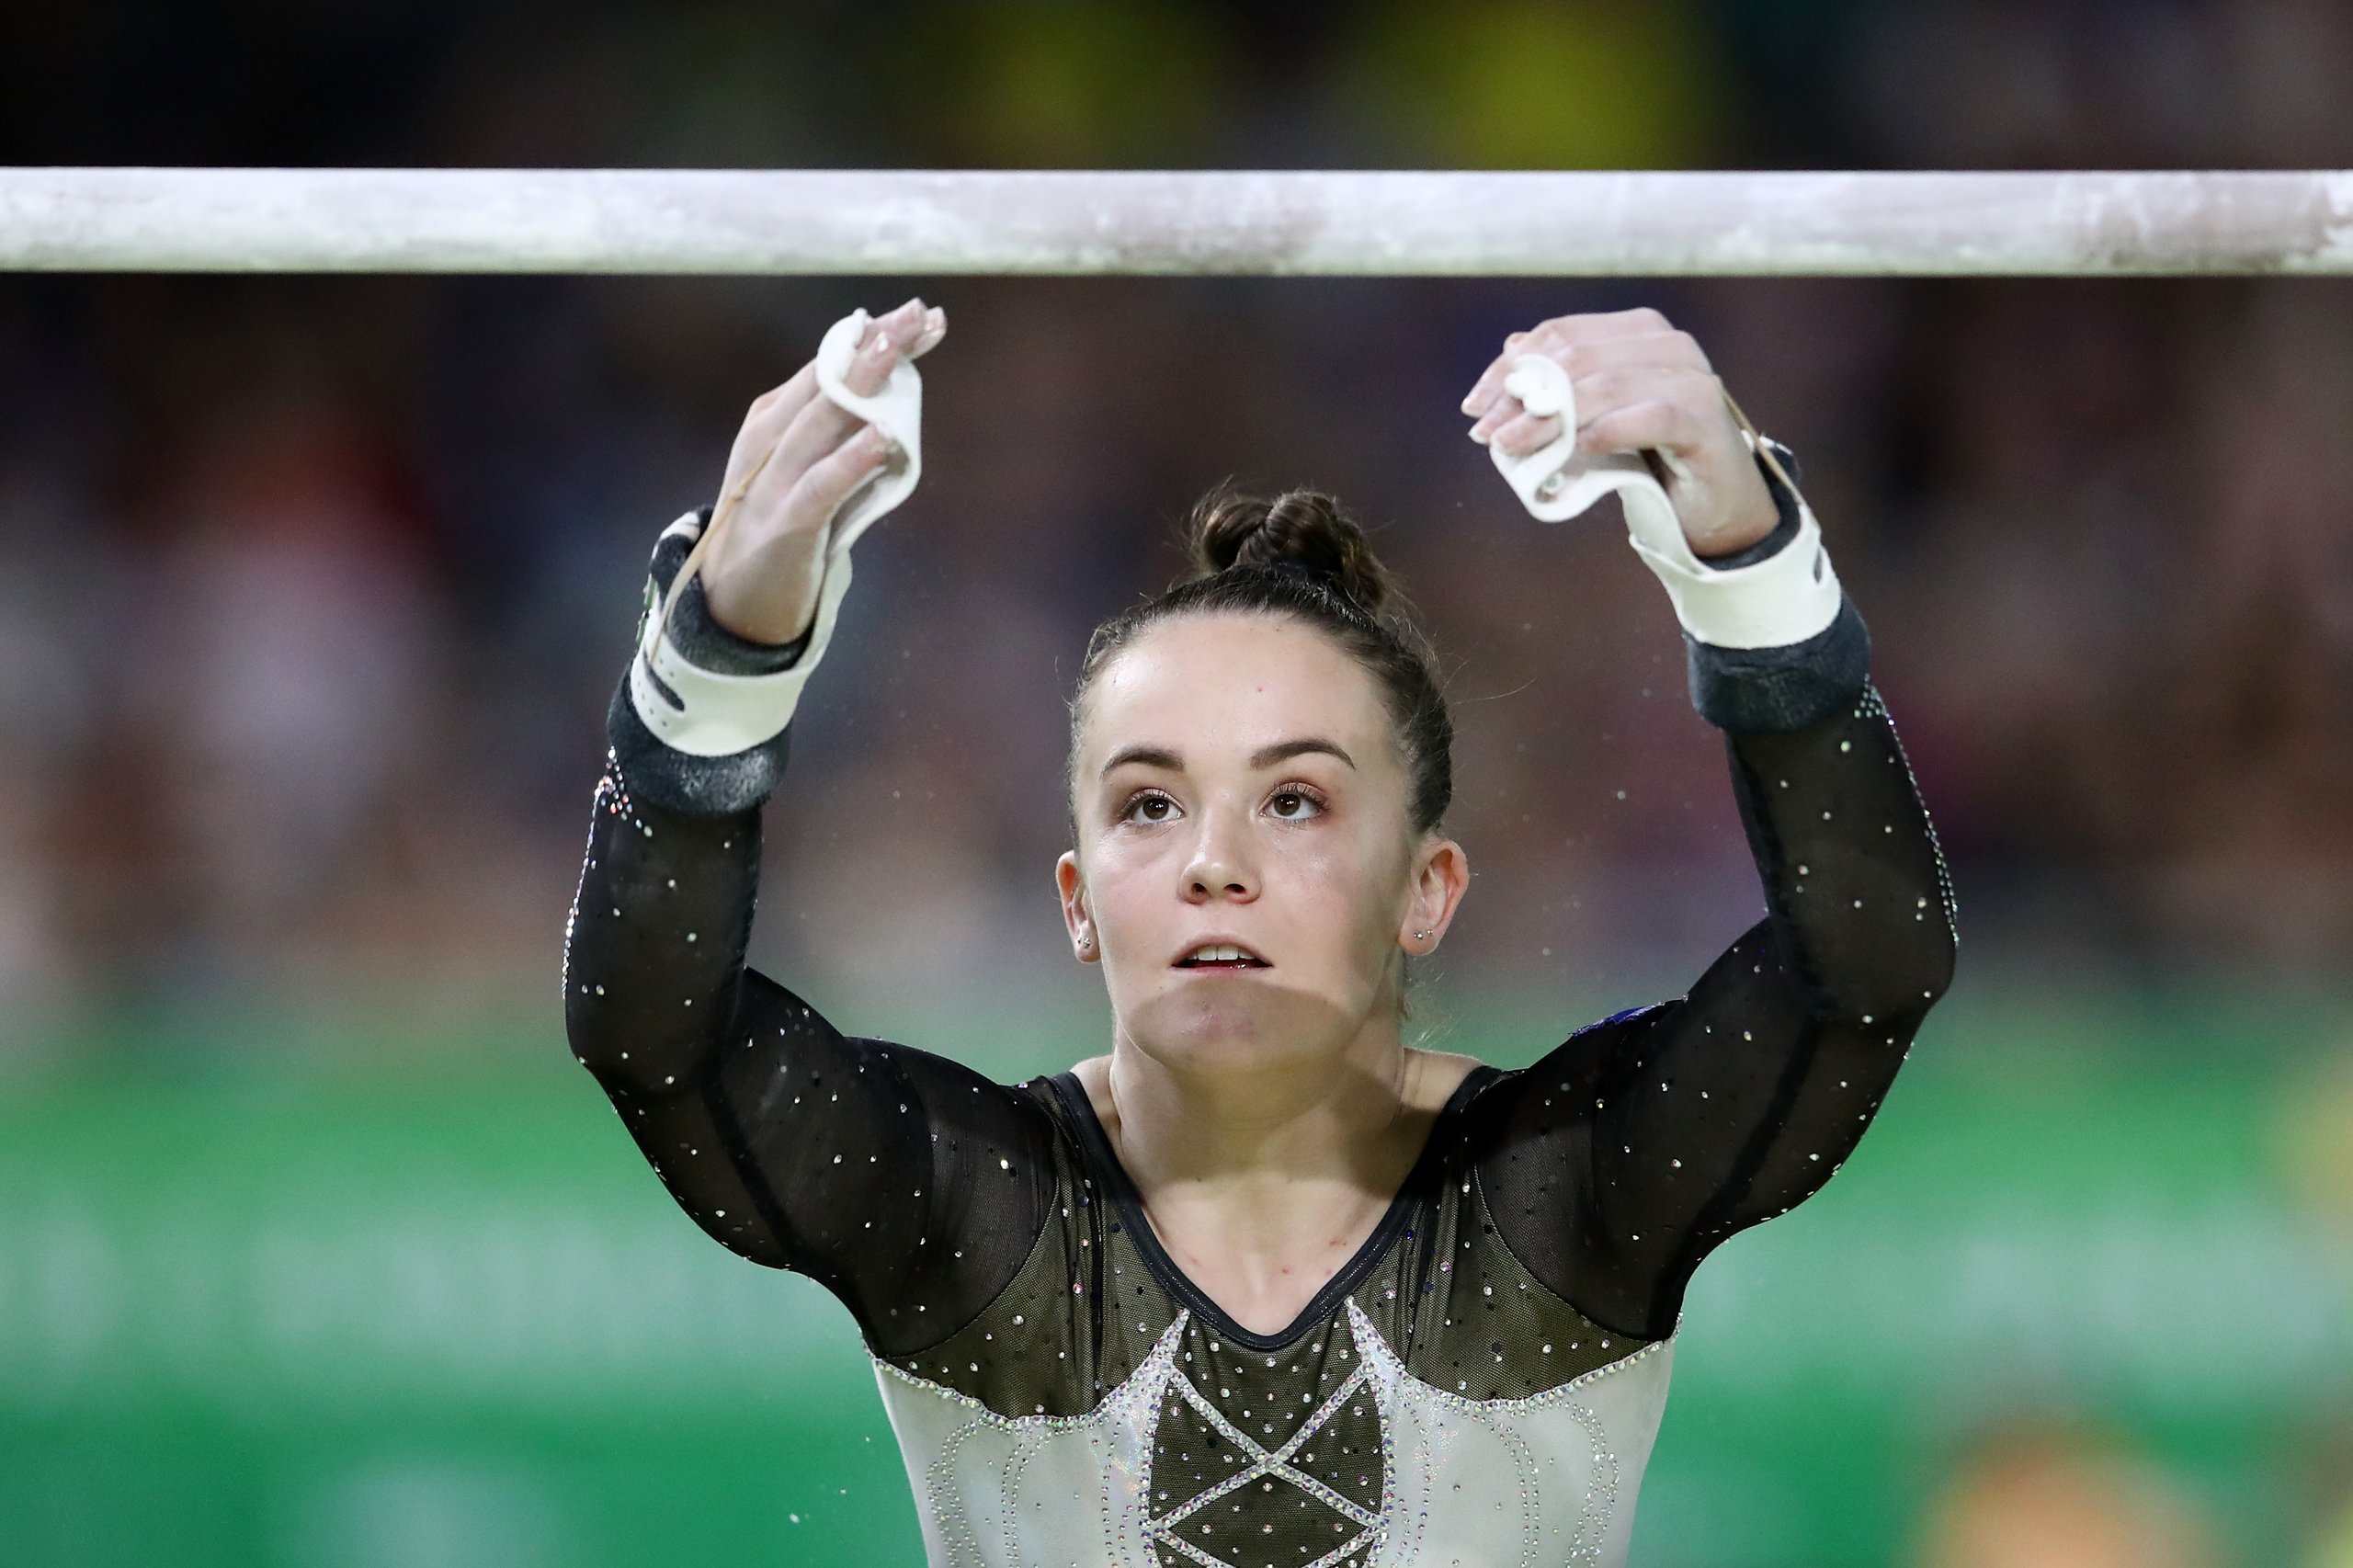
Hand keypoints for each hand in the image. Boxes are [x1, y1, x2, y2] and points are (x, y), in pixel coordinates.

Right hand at [700, 296, 947, 644]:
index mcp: (776, 418)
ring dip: (861, 384)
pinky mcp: (786, 524)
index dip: (877, 338)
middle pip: (828, 381)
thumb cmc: (785, 526)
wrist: (735, 601)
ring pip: (820, 421)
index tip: (926, 317)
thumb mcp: (813, 469)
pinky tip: (881, 439)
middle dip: (875, 345)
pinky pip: (821, 486)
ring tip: (896, 353)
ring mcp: (774, 479)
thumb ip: (843, 435)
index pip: (831, 365)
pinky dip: (851, 461)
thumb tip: (896, 399)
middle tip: (919, 315)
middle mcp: (771, 438)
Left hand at [1459, 307, 1777, 559]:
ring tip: (1512, 446)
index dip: (1511, 368)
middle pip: (1579, 359)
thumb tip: (1511, 347)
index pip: (1562, 336)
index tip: (1475, 406)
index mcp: (1639, 331)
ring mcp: (1692, 378)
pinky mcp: (1705, 419)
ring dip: (1551, 419)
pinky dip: (1605, 431)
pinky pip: (1649, 416)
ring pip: (1606, 386)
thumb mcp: (1597, 416)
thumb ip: (1562, 382)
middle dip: (1524, 397)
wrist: (1715, 503)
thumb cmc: (1651, 456)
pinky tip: (1574, 449)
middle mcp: (1669, 344)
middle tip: (1487, 433)